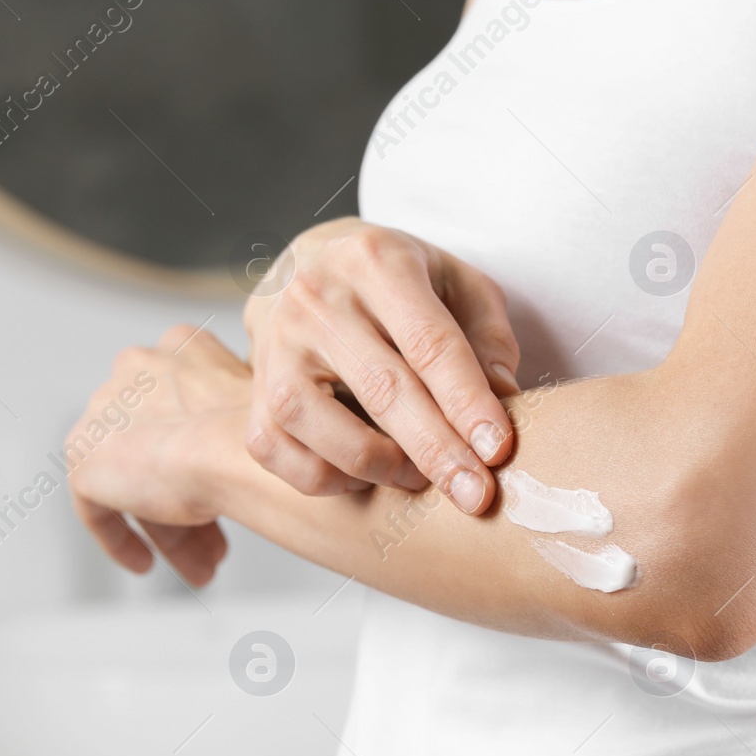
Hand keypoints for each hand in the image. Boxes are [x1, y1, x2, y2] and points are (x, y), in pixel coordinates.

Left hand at [67, 325, 250, 586]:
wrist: (234, 449)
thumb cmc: (267, 431)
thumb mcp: (271, 411)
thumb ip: (251, 418)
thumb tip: (275, 448)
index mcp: (181, 346)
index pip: (188, 410)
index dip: (210, 457)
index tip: (230, 489)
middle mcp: (134, 369)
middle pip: (160, 448)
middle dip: (189, 499)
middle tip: (218, 543)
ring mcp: (103, 411)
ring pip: (136, 480)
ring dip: (169, 528)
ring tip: (200, 566)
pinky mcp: (84, 455)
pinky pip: (96, 505)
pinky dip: (121, 537)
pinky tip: (147, 564)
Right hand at [243, 217, 521, 513]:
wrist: (307, 265)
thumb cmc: (396, 283)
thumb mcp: (455, 283)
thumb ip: (487, 336)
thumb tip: (504, 400)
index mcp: (374, 260)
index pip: (428, 342)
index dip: (467, 401)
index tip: (498, 449)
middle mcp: (314, 298)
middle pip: (382, 390)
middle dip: (438, 451)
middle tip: (477, 495)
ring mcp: (274, 344)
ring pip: (321, 428)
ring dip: (381, 468)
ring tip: (421, 478)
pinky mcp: (251, 386)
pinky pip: (280, 452)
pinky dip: (326, 477)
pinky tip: (365, 473)